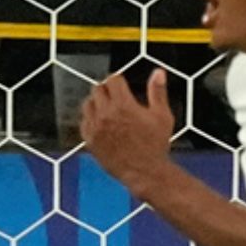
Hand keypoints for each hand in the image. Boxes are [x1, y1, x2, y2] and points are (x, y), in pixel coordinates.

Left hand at [80, 69, 174, 192]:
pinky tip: (101, 123)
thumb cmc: (156, 146)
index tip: (122, 85)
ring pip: (88, 104)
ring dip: (96, 102)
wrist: (145, 172)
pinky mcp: (90, 140)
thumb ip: (157, 92)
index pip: (113, 80)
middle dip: (107, 90)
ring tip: (107, 109)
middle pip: (98, 89)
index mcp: (123, 105)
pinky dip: (90, 119)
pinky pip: (83, 122)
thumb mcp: (162, 116)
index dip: (119, 80)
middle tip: (115, 96)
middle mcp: (106, 114)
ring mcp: (96, 128)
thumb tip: (158, 73)